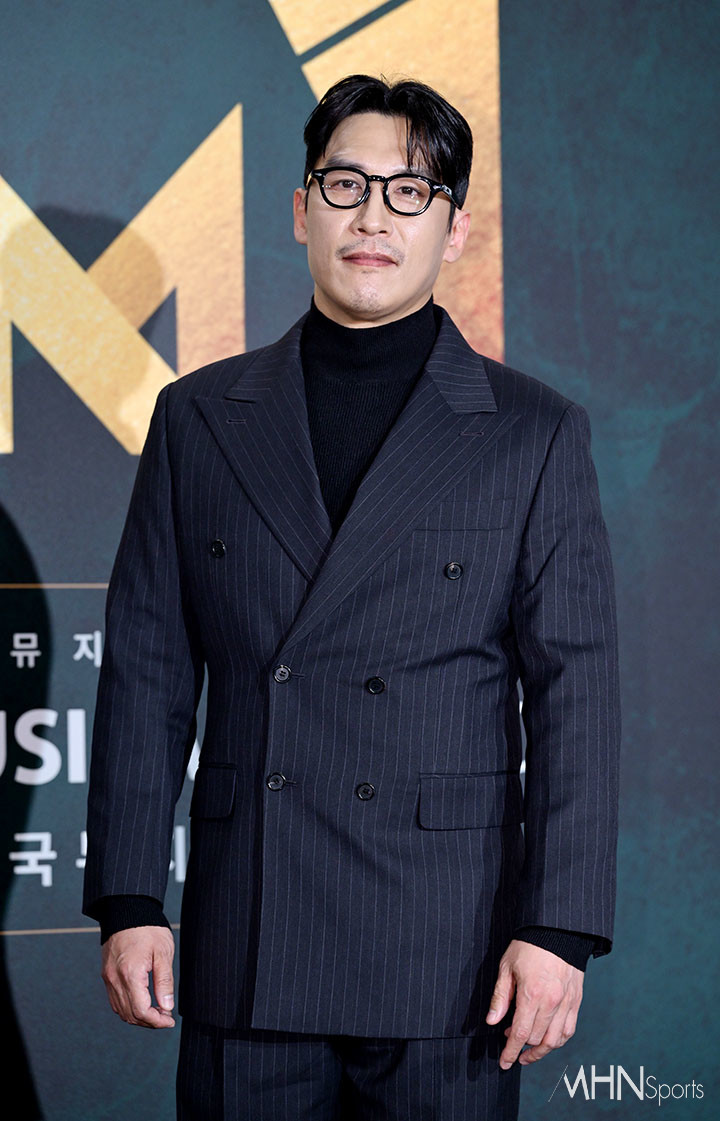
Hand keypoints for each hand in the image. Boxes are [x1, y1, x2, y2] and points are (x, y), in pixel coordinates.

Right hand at [101, 926, 175, 1028]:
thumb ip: (164, 981)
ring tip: (157, 1012)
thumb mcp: (163, 952)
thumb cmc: (147, 927)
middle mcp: (115, 979)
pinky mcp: (107, 974)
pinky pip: (115, 1000)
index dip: (157, 1021)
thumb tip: (167, 1006)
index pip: (141, 1011)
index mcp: (130, 974)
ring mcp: (109, 978)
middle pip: (130, 1014)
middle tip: (166, 1018)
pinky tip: (143, 1003)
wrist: (127, 909)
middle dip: (149, 1022)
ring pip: (121, 1011)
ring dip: (139, 1017)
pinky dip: (129, 1008)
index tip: (169, 1020)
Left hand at [486, 939, 582, 1067]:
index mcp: (532, 994)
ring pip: (555, 1040)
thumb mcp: (507, 967)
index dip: (511, 1052)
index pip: (521, 1034)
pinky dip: (558, 1040)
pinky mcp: (576, 1001)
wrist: (558, 931)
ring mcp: (566, 1003)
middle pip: (537, 1039)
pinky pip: (569, 1030)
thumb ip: (500, 997)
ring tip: (529, 1051)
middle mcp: (552, 1002)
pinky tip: (548, 1039)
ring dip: (541, 1051)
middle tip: (510, 1042)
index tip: (504, 1062)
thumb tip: (492, 1021)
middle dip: (522, 1048)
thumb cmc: (529, 945)